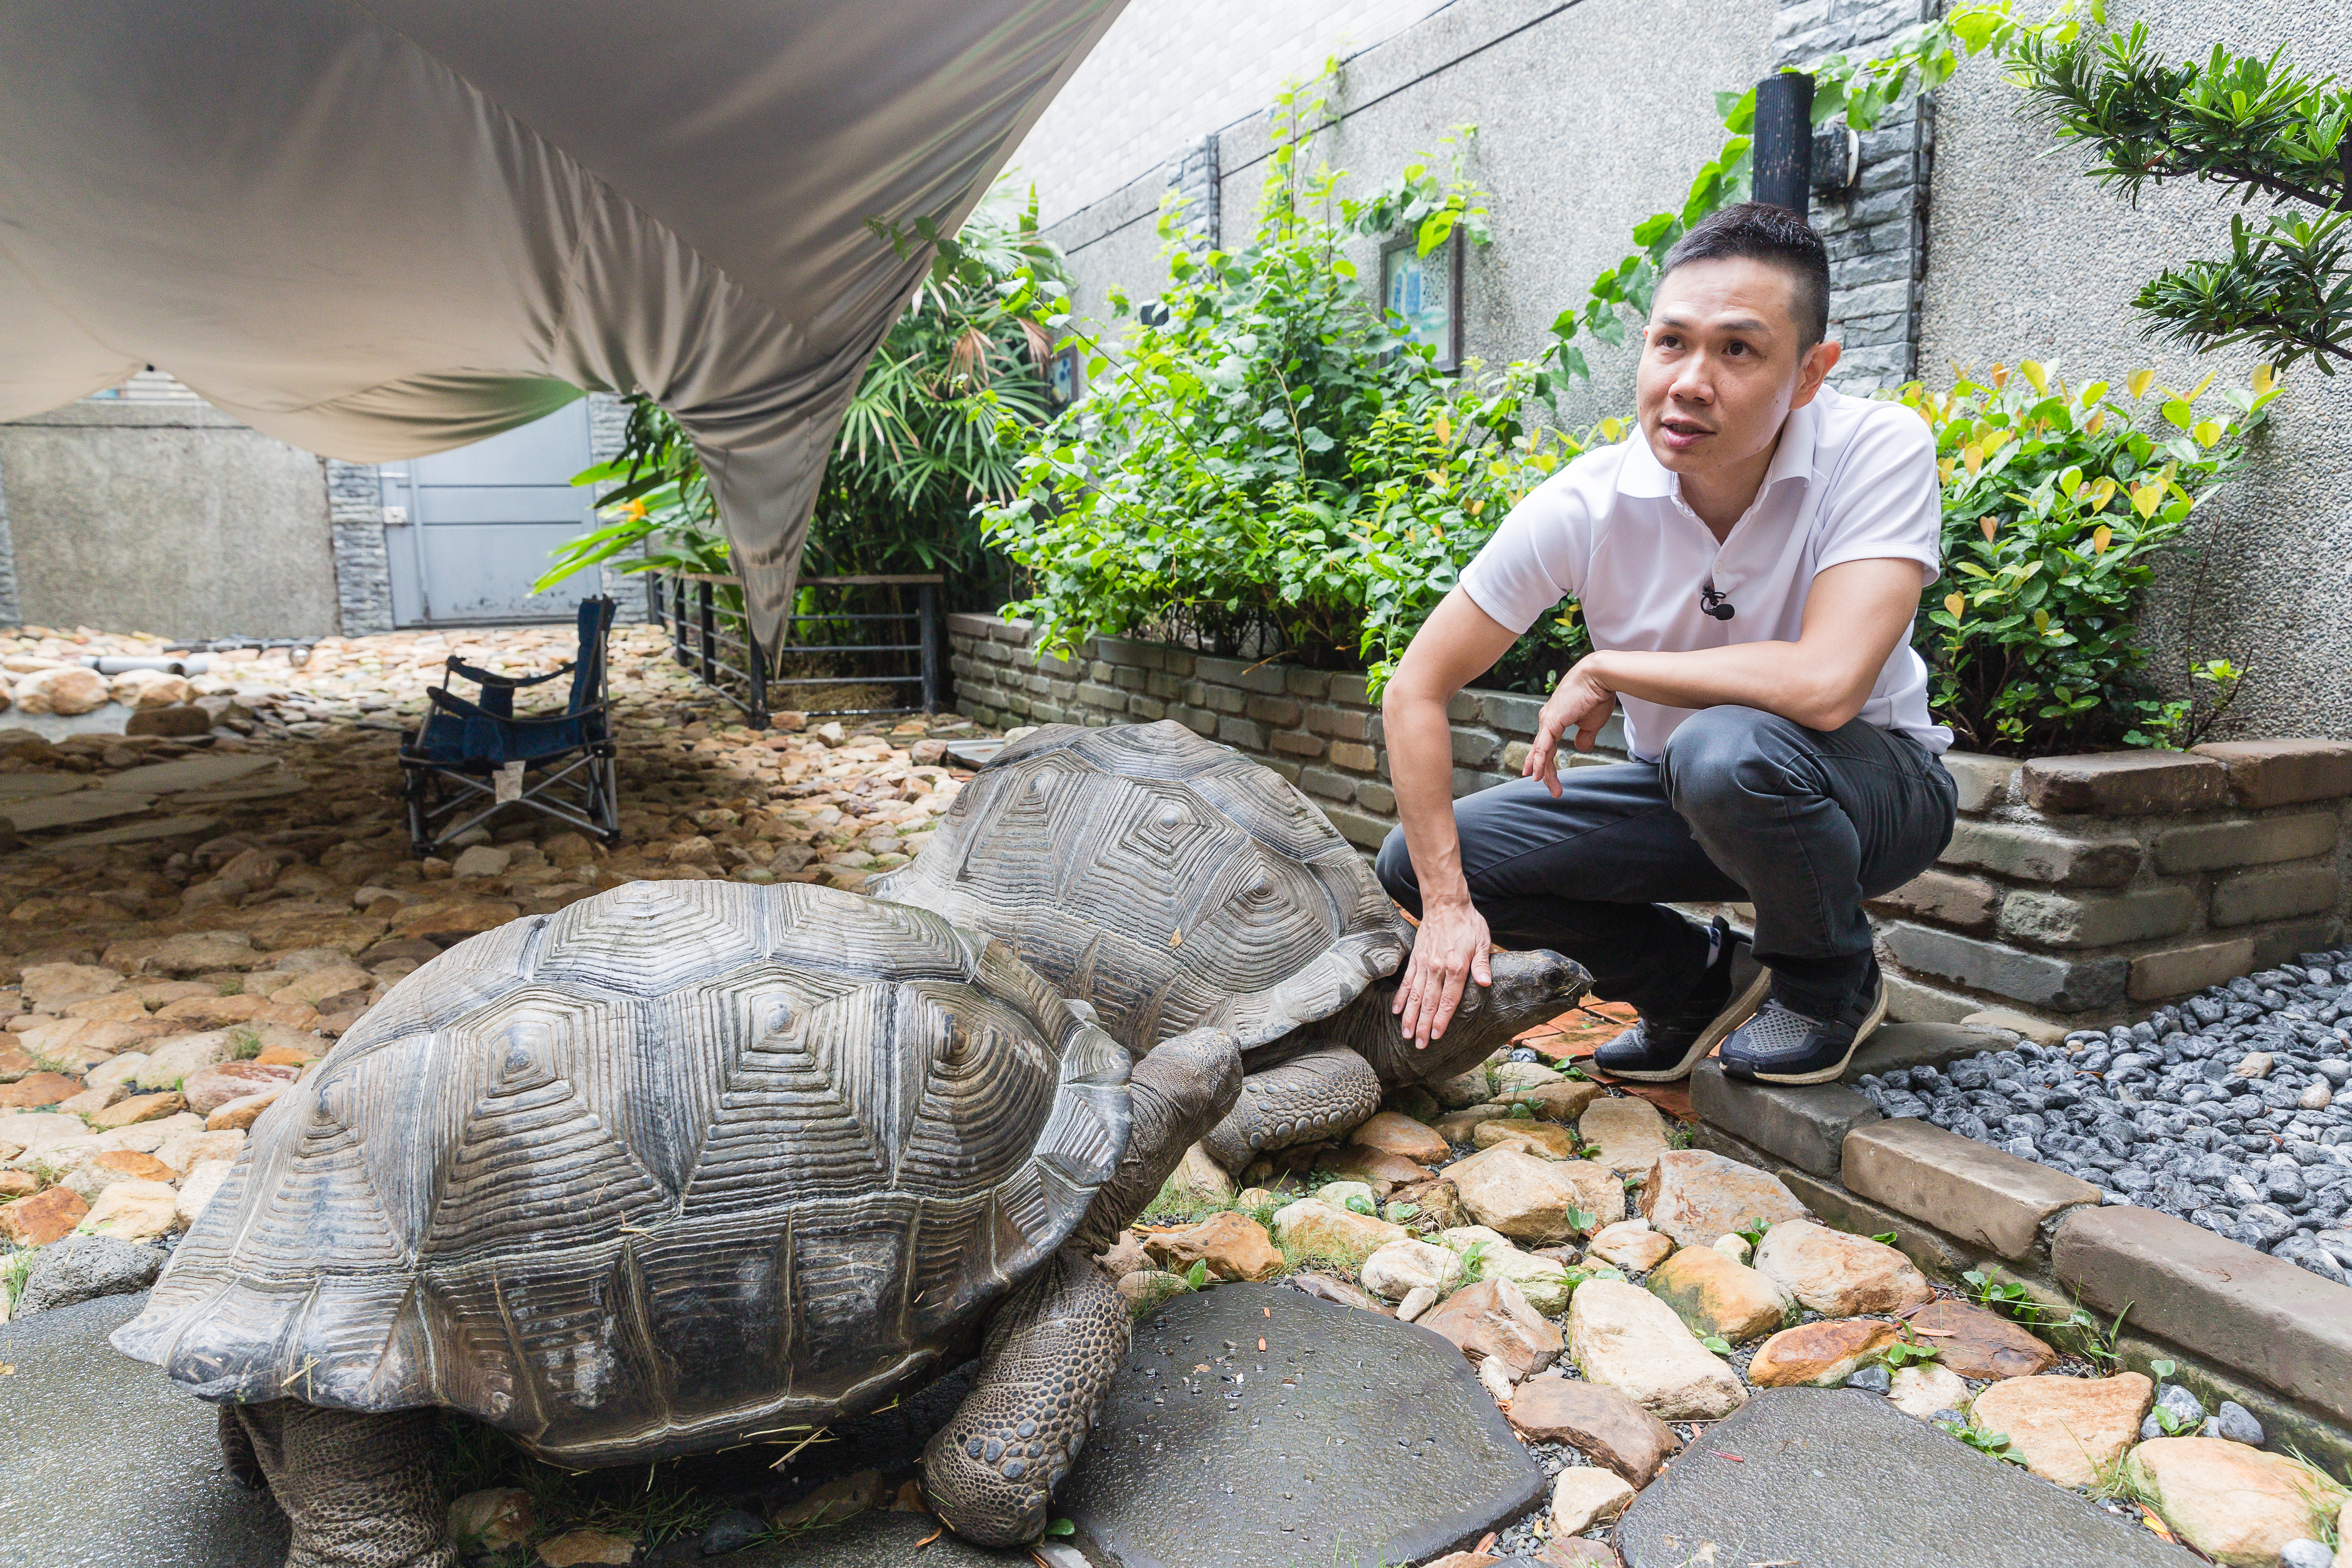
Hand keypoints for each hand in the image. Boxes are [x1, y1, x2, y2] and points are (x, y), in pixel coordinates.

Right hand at [1392, 896, 1492, 1047]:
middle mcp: (1437, 967)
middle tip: (1418, 1043)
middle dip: (1423, 1024)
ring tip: (1405, 1033)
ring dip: (1409, 1016)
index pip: (1448, 999)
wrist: (1445, 903)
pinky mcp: (1416, 958)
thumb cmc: (1468, 923)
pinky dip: (1400, 997)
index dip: (1441, 1019)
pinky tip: (1395, 1011)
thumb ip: (1482, 965)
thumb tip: (1486, 983)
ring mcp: (1424, 963)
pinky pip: (1407, 981)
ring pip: (1415, 995)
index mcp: (1456, 966)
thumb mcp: (1482, 941)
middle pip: (1429, 1002)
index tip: (1435, 1035)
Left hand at [1523, 655, 1616, 796]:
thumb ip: (1584, 737)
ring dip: (1544, 770)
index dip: (1540, 759)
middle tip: (1546, 785)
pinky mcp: (1552, 722)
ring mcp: (1548, 720)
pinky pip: (1543, 747)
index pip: (1545, 744)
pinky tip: (1537, 774)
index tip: (1537, 774)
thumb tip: (1580, 747)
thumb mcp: (1591, 722)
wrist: (1599, 677)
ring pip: (1542, 751)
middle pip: (1541, 749)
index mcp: (1555, 718)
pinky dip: (1539, 761)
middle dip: (1541, 769)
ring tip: (1548, 787)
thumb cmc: (1597, 695)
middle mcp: (1548, 719)